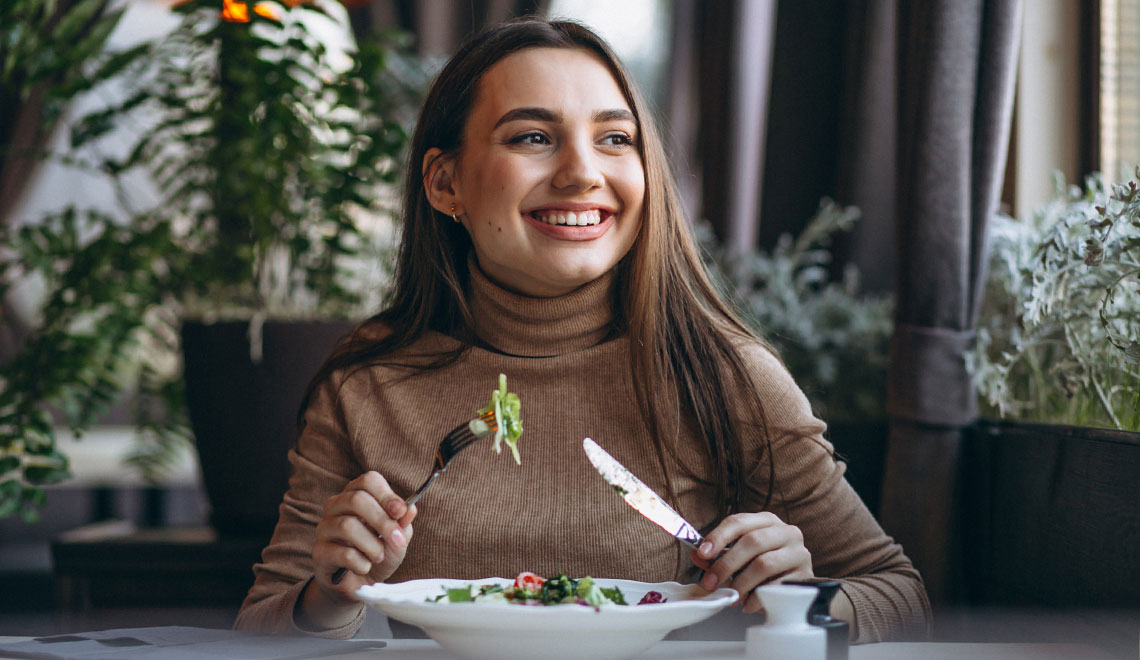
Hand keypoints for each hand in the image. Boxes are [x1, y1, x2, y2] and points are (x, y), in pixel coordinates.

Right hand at [311, 471, 416, 604]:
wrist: (361, 584)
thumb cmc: (379, 554)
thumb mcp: (397, 538)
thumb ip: (403, 523)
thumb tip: (410, 509)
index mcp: (357, 495)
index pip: (368, 481)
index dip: (386, 495)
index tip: (400, 512)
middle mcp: (336, 506)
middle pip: (356, 499)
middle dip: (382, 521)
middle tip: (396, 540)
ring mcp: (324, 528)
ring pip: (347, 526)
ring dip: (372, 545)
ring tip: (379, 557)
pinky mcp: (319, 552)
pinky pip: (342, 553)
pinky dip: (361, 563)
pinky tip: (365, 568)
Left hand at [690, 512, 812, 613]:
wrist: (793, 584)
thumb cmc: (762, 567)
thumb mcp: (739, 557)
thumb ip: (717, 555)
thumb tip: (697, 555)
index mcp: (766, 521)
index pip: (739, 521)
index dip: (718, 536)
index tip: (702, 553)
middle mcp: (786, 531)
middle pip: (752, 542)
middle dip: (726, 563)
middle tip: (710, 582)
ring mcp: (799, 552)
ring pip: (764, 564)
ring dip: (741, 583)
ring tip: (731, 595)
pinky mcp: (805, 575)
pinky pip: (778, 586)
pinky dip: (757, 597)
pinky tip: (747, 604)